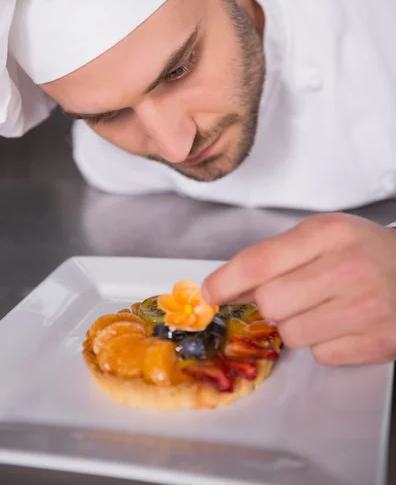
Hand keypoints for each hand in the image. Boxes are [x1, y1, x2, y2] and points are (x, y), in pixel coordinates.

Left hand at [202, 213, 395, 365]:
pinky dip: (324, 343)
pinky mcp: (378, 342)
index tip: (209, 293)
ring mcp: (365, 309)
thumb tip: (226, 286)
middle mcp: (347, 269)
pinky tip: (344, 323)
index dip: (225, 281)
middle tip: (293, 292)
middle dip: (271, 302)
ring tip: (325, 306)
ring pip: (292, 334)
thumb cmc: (365, 250)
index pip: (258, 262)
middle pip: (269, 303)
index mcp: (328, 234)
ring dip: (298, 324)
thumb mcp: (323, 235)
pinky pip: (321, 355)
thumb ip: (275, 256)